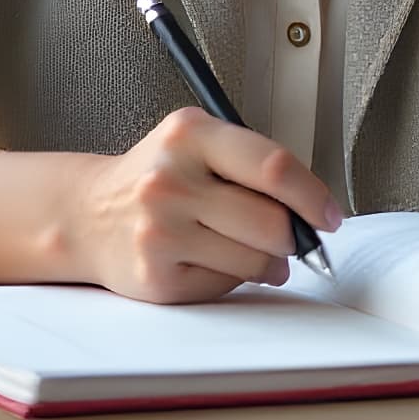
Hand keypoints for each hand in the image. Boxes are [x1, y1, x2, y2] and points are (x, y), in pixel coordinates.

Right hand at [62, 109, 342, 303]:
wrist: (88, 215)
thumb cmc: (158, 177)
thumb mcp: (197, 144)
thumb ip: (251, 164)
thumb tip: (314, 210)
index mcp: (189, 133)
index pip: (272, 167)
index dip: (313, 196)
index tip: (330, 215)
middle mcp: (170, 180)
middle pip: (271, 223)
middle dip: (293, 238)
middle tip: (291, 238)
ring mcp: (160, 231)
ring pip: (255, 262)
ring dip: (269, 264)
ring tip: (251, 252)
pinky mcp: (157, 277)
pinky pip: (225, 286)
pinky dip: (232, 279)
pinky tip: (210, 260)